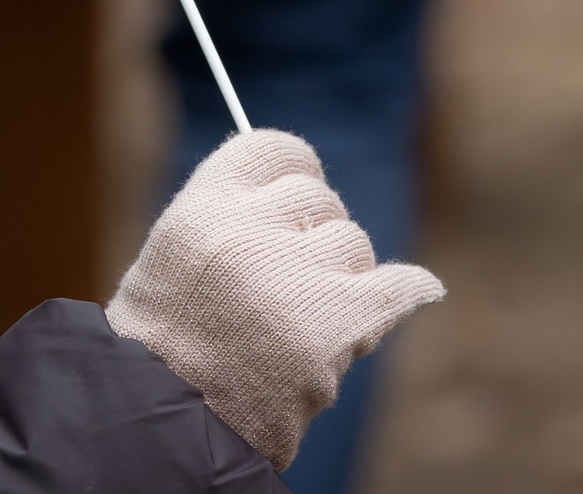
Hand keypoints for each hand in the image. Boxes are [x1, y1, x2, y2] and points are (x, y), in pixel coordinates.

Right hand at [106, 130, 444, 471]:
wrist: (164, 431)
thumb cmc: (167, 349)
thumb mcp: (176, 256)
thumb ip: (233, 216)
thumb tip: (302, 188)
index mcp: (203, 208)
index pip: (275, 150)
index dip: (296, 172)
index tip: (303, 192)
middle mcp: (248, 233)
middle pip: (319, 199)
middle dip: (317, 234)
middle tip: (299, 278)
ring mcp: (293, 280)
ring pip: (353, 245)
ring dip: (346, 277)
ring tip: (314, 319)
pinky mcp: (332, 328)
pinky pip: (398, 286)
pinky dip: (410, 290)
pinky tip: (418, 290)